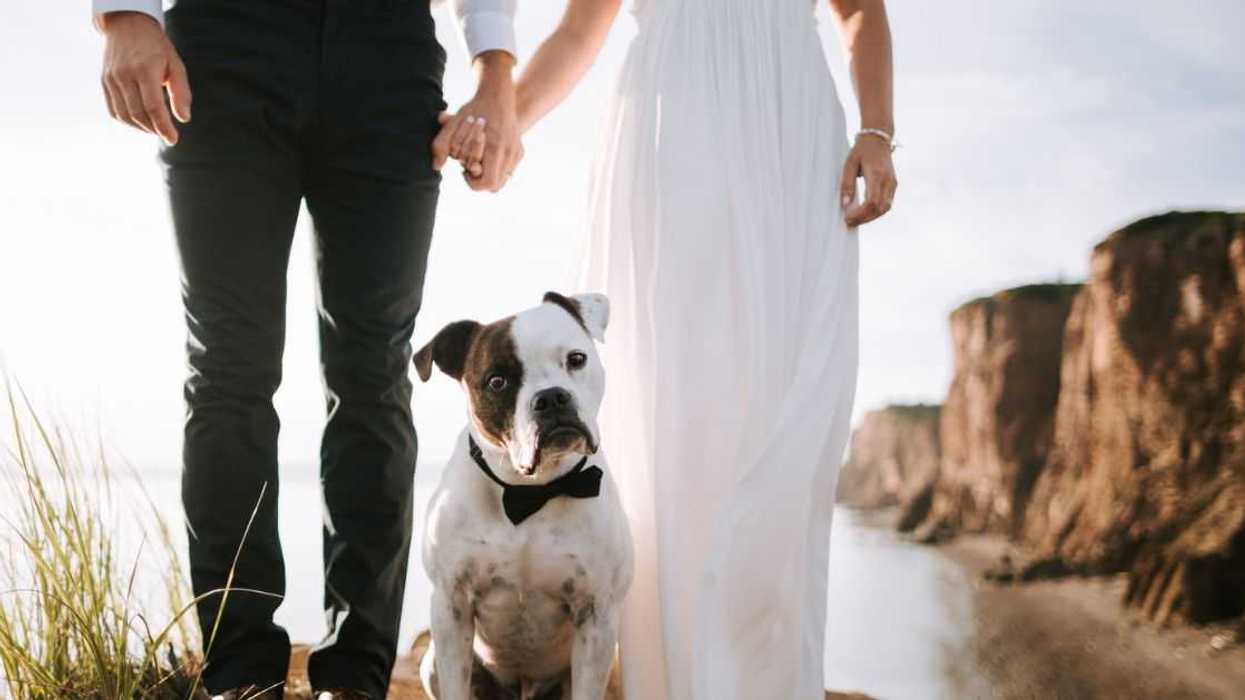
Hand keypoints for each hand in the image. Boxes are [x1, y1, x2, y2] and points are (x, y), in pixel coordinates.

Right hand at [101, 11, 190, 145]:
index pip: (153, 107)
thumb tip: (184, 119)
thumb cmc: (157, 47)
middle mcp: (125, 75)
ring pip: (124, 115)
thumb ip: (181, 92)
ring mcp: (111, 78)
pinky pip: (114, 110)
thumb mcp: (176, 65)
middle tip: (167, 134)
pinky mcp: (104, 81)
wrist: (128, 25)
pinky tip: (140, 122)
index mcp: (145, 70)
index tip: (173, 140)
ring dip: (141, 128)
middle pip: (138, 114)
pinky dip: (127, 121)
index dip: (163, 127)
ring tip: (155, 128)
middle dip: (154, 129)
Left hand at [432, 51, 522, 192]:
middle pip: (495, 186)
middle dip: (480, 181)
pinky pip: (508, 171)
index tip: (465, 170)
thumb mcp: (454, 124)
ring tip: (479, 161)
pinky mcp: (520, 151)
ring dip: (489, 175)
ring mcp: (517, 153)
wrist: (498, 96)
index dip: (473, 182)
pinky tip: (488, 156)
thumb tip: (437, 166)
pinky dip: (497, 168)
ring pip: (503, 180)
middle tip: (471, 167)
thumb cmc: (474, 110)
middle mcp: (509, 153)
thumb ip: (442, 144)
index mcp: (495, 148)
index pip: (486, 183)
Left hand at [840, 135, 896, 226]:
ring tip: (855, 220)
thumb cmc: (861, 150)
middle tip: (849, 223)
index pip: (872, 202)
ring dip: (870, 217)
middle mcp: (888, 181)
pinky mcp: (893, 185)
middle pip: (880, 209)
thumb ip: (847, 184)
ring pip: (885, 208)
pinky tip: (864, 213)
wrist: (878, 139)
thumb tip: (845, 204)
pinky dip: (875, 211)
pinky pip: (886, 203)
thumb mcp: (849, 164)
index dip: (860, 214)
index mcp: (877, 175)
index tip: (847, 217)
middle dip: (864, 219)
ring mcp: (893, 184)